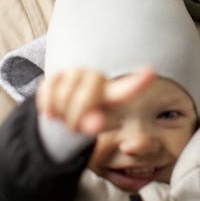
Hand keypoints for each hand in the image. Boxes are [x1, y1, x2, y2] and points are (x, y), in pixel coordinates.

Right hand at [36, 67, 155, 134]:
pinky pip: (49, 91)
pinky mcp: (56, 74)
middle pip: (85, 97)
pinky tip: (52, 111)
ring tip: (64, 118)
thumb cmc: (86, 118)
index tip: (151, 72)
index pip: (128, 88)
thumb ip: (95, 125)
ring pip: (64, 95)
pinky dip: (48, 107)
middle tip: (72, 128)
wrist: (63, 113)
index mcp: (112, 93)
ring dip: (60, 113)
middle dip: (76, 117)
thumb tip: (93, 123)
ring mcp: (76, 73)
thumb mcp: (93, 125)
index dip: (139, 81)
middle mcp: (96, 78)